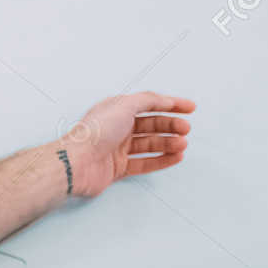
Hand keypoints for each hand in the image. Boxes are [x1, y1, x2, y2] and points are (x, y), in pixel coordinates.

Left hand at [58, 92, 195, 198]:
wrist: (77, 162)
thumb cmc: (94, 132)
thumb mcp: (124, 105)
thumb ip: (147, 99)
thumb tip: (163, 99)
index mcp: (116, 110)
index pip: (149, 104)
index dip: (171, 104)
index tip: (190, 108)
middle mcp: (117, 128)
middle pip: (151, 125)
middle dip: (171, 126)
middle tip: (186, 129)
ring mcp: (117, 149)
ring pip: (149, 144)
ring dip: (168, 143)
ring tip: (183, 144)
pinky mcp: (117, 168)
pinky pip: (144, 163)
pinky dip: (161, 160)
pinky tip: (175, 157)